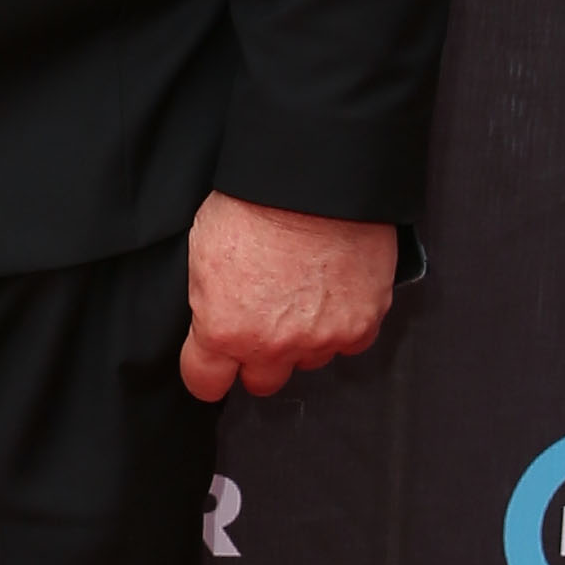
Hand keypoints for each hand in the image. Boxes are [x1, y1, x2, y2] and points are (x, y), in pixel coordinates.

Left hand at [181, 194, 396, 404]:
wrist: (313, 181)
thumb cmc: (253, 204)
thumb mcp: (202, 253)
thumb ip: (208, 303)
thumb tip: (213, 322)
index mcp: (224, 330)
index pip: (206, 383)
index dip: (207, 372)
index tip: (212, 366)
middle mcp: (273, 345)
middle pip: (262, 381)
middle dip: (257, 358)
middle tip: (261, 323)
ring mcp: (321, 338)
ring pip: (308, 361)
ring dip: (302, 339)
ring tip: (302, 296)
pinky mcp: (362, 323)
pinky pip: (350, 343)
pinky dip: (342, 325)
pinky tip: (334, 295)